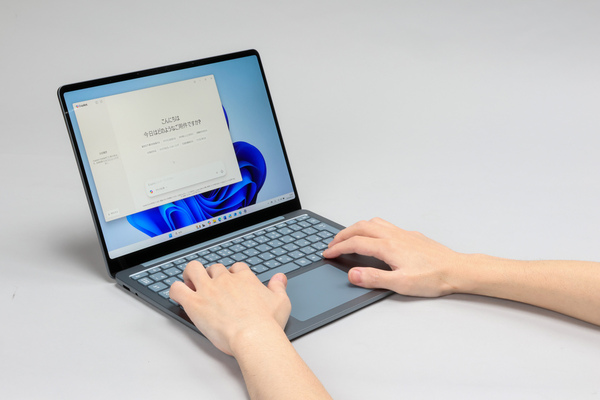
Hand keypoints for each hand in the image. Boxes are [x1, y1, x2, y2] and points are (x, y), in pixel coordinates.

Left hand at [169, 261, 290, 355]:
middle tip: (211, 287)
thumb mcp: (281, 301)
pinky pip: (176, 288)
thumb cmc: (267, 323)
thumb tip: (280, 277)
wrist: (253, 336)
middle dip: (211, 275)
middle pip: (214, 268)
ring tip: (190, 283)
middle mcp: (225, 280)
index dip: (232, 274)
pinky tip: (178, 294)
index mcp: (244, 278)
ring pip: (193, 269)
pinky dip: (175, 289)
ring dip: (190, 274)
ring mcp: (208, 289)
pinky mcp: (194, 303)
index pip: (236, 268)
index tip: (232, 282)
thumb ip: (278, 286)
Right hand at [323, 218, 461, 296]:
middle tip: (333, 244)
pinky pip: (385, 225)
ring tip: (349, 237)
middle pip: (360, 228)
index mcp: (388, 247)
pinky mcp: (411, 235)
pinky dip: (371, 227)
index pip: (355, 243)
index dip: (338, 248)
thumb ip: (374, 278)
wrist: (457, 270)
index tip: (328, 253)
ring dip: (356, 228)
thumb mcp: (400, 284)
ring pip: (373, 222)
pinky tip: (375, 237)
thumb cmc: (433, 278)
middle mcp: (394, 236)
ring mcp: (403, 233)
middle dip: (343, 235)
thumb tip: (353, 274)